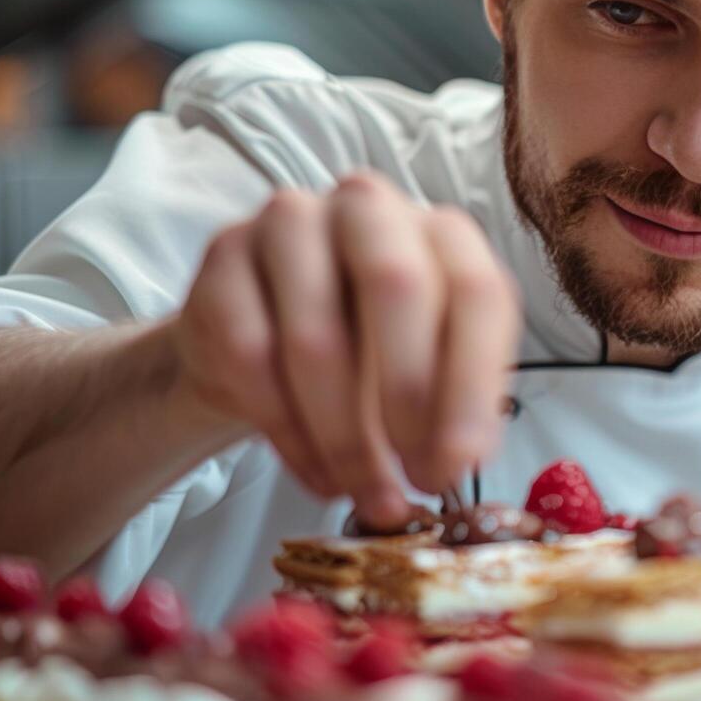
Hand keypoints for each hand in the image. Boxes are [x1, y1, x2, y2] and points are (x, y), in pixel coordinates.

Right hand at [169, 172, 520, 525]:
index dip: (470, 387)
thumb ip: (456, 403)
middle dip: (407, 400)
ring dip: (343, 437)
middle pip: (396, 287)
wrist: (260, 331)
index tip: (454, 466)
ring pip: (315, 337)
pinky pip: (251, 356)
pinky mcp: (225, 255)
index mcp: (442, 231)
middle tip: (410, 479)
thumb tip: (457, 459)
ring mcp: (291, 221)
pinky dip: (288, 433)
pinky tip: (315, 471)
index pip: (475, 292)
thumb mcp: (430, 365)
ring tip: (363, 491)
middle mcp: (370, 209)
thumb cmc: (364, 348)